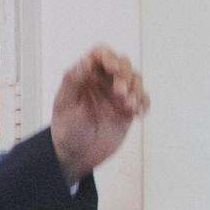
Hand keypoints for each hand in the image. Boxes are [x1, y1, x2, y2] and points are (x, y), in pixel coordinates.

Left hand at [50, 44, 149, 182]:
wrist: (76, 156)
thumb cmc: (66, 129)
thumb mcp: (65, 104)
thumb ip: (72, 81)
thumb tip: (85, 61)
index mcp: (85, 76)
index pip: (100, 54)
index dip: (109, 56)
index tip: (112, 69)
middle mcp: (103, 82)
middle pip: (122, 63)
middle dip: (124, 75)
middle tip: (119, 93)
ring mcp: (117, 95)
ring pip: (136, 79)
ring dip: (136, 89)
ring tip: (128, 106)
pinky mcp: (128, 109)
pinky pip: (143, 99)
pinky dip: (144, 103)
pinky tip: (137, 113)